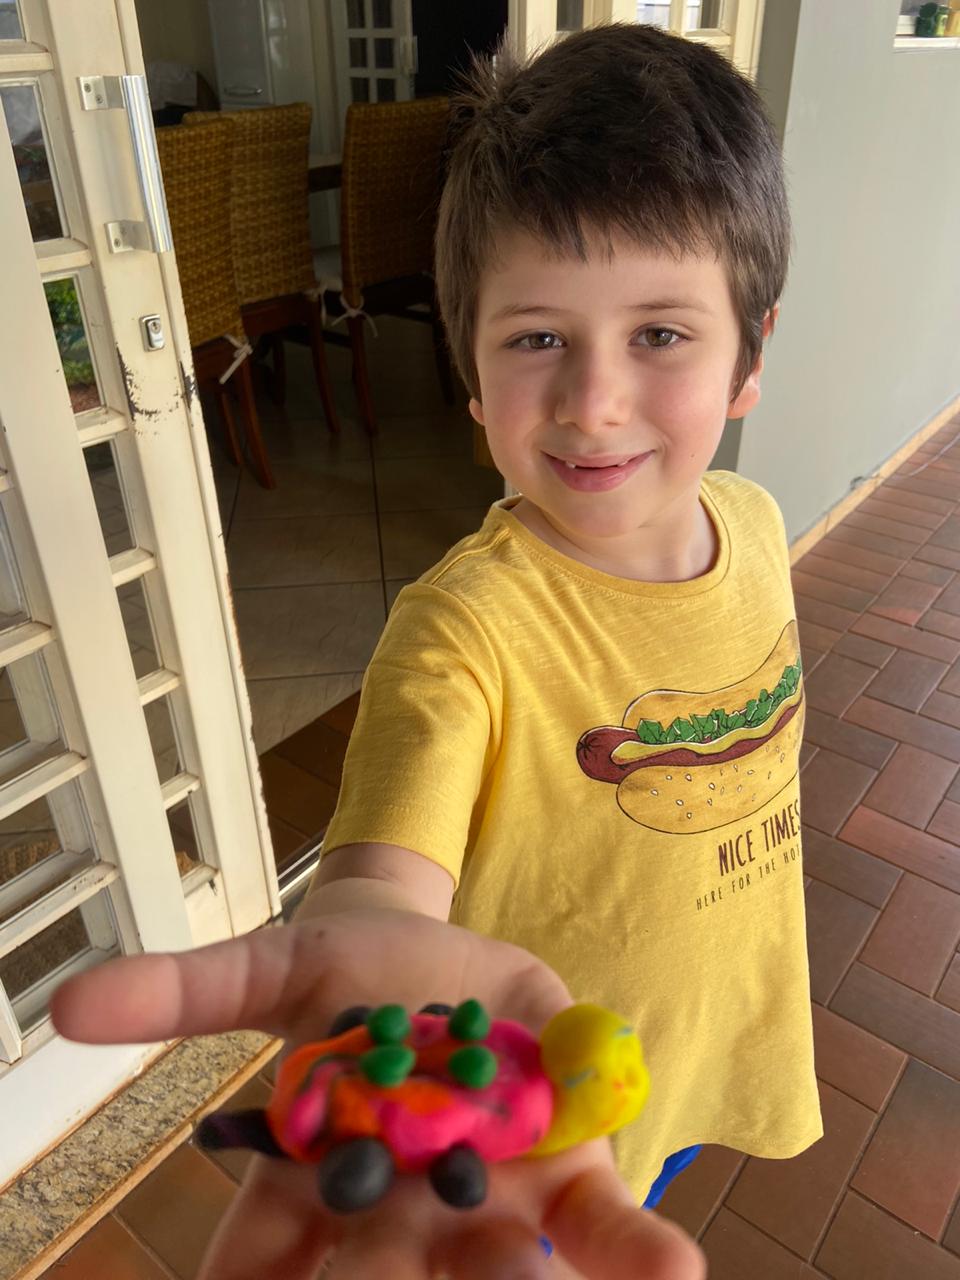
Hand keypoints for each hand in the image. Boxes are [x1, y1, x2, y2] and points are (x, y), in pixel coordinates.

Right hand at [52, 909, 703, 1279]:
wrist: (441, 951)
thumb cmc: (346, 969)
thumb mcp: (270, 967)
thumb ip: (186, 991)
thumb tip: (66, 1002)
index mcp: (318, 1181)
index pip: (263, 1266)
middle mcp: (401, 1212)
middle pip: (387, 1278)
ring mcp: (491, 1196)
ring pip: (501, 1267)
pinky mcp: (568, 1167)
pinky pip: (601, 1224)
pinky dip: (633, 1255)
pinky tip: (670, 1274)